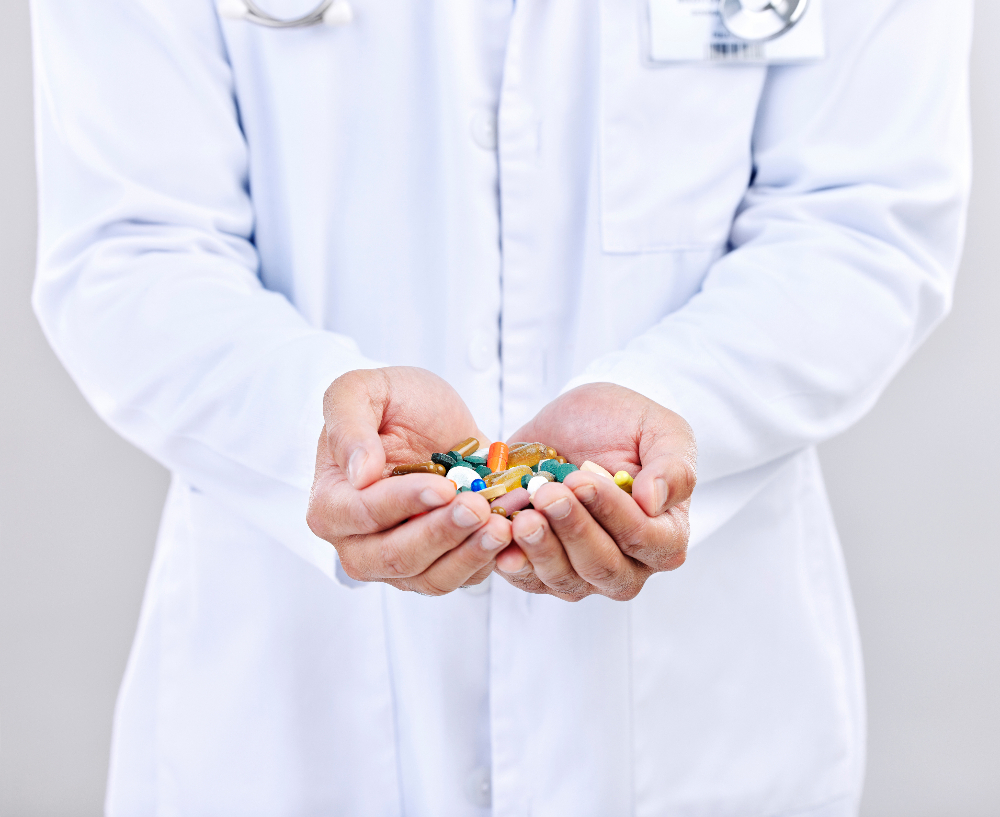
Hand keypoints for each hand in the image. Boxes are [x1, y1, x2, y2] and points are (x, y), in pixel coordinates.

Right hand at [306, 367, 512, 593]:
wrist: (432, 418)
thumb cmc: (390, 402)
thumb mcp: (362, 390)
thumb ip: (348, 424)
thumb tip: (358, 473)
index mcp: (330, 503)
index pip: (363, 514)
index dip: (404, 503)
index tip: (444, 486)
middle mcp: (358, 543)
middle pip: (397, 557)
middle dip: (441, 533)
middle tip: (479, 508)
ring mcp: (398, 562)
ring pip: (431, 577)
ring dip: (469, 555)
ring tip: (502, 526)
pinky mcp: (438, 566)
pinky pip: (462, 577)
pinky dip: (489, 561)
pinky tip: (512, 534)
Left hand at [494, 383, 696, 600]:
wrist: (577, 422)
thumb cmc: (627, 425)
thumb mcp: (661, 429)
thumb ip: (672, 465)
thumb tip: (655, 500)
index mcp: (665, 535)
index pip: (645, 540)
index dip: (613, 514)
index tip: (583, 480)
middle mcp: (628, 565)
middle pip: (603, 567)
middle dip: (573, 530)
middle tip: (548, 494)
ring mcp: (584, 574)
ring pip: (565, 578)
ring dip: (541, 548)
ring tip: (524, 516)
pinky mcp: (543, 571)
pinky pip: (529, 579)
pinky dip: (514, 562)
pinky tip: (501, 539)